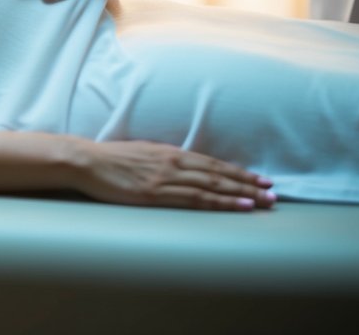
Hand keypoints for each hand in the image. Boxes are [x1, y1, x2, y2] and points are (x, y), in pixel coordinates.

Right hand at [76, 139, 275, 210]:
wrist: (86, 161)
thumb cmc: (109, 159)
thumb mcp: (141, 153)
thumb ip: (162, 160)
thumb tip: (180, 167)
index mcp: (169, 153)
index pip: (211, 163)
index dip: (237, 172)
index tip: (259, 178)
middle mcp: (173, 163)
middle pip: (218, 175)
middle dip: (247, 184)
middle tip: (273, 193)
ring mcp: (166, 179)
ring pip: (213, 187)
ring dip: (242, 194)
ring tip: (264, 201)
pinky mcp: (157, 193)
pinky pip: (196, 199)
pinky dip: (221, 202)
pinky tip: (238, 206)